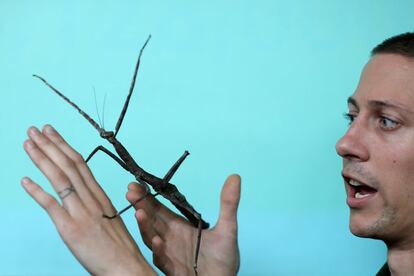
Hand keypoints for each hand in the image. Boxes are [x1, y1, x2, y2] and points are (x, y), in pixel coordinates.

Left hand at [22, 125, 155, 275]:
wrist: (126, 267)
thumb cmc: (119, 248)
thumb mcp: (110, 220)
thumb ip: (95, 206)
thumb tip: (82, 198)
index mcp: (101, 196)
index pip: (81, 164)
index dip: (64, 146)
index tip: (52, 133)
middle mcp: (92, 200)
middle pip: (70, 166)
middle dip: (51, 145)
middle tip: (35, 129)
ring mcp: (82, 213)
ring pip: (61, 179)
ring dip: (42, 158)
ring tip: (29, 143)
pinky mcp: (71, 229)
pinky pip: (52, 205)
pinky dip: (37, 191)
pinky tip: (24, 180)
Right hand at [126, 174, 240, 275]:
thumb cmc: (224, 259)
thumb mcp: (228, 228)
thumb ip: (228, 203)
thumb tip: (235, 177)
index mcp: (179, 227)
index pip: (159, 208)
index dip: (148, 196)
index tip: (136, 184)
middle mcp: (170, 238)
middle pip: (151, 219)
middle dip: (141, 205)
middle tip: (130, 191)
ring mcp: (169, 254)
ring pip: (152, 237)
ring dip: (145, 225)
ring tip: (140, 212)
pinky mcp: (172, 269)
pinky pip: (162, 260)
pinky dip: (159, 250)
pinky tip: (158, 240)